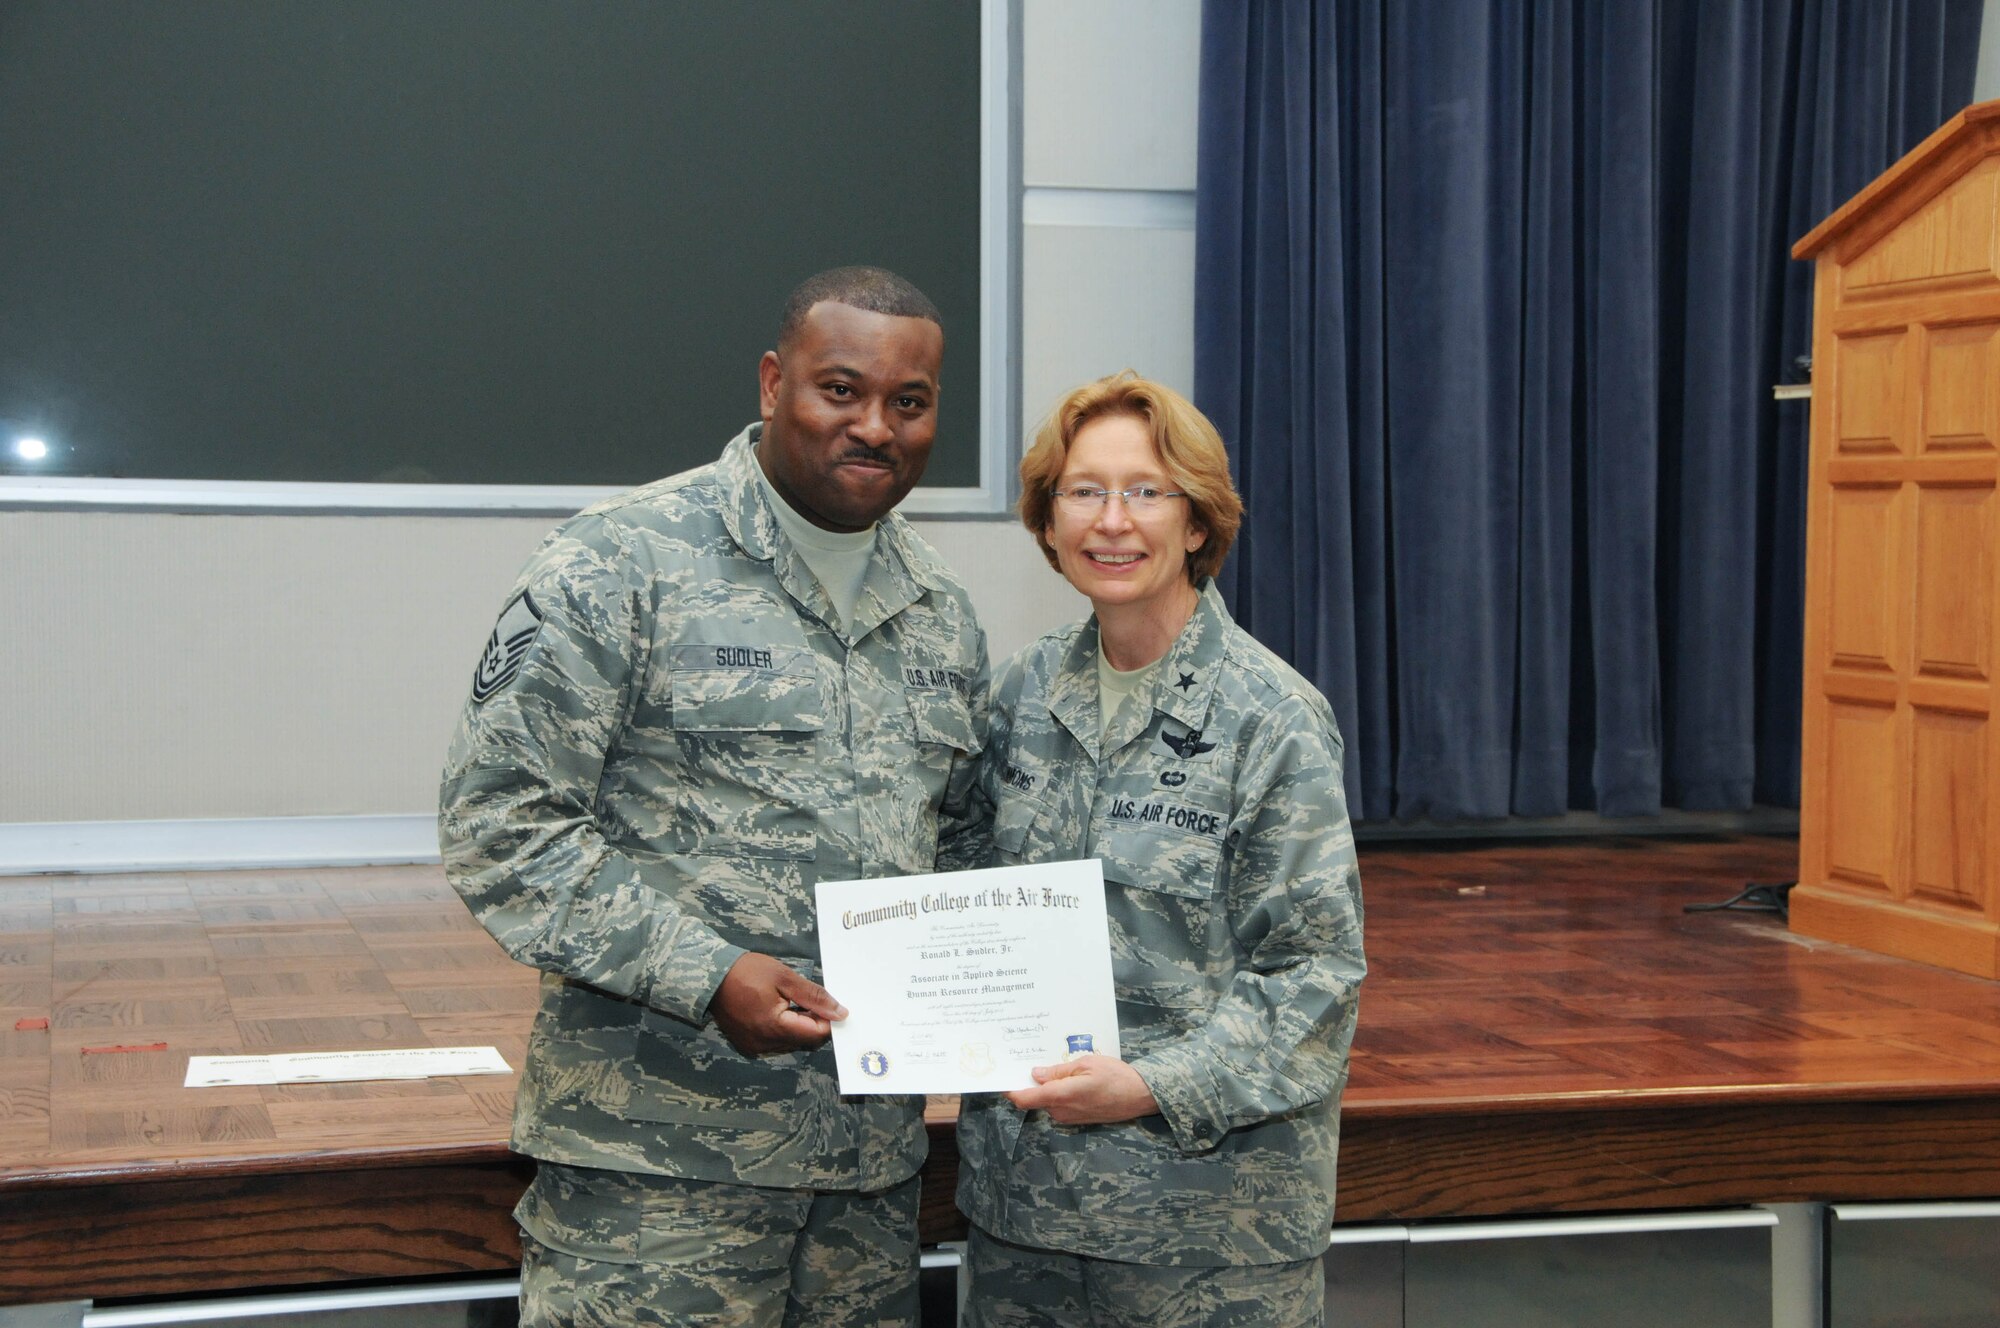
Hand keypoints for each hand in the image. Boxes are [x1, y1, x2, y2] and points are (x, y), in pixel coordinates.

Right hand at [710, 952, 846, 1055]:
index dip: (827, 1019)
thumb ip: (814, 996)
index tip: (828, 1003)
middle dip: (813, 1021)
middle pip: (803, 1040)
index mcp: (774, 1027)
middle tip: (807, 998)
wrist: (710, 976)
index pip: (815, 1034)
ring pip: (790, 1042)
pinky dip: (782, 1028)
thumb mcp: (784, 978)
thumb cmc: (747, 972)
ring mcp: (754, 1046)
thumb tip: (840, 1012)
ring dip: (797, 1025)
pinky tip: (777, 1009)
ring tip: (790, 1001)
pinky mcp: (747, 1044)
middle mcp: (764, 1043)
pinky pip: (775, 1041)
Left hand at [1006, 1054, 1157, 1124]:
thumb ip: (1058, 1071)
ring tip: (1059, 1066)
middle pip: (1035, 1099)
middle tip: (1034, 1060)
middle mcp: (1061, 1111)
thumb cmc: (1116, 1076)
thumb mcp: (1086, 1064)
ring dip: (1048, 1087)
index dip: (1010, 1090)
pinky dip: (1059, 1093)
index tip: (1003, 1078)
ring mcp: (1070, 1118)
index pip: (1024, 1099)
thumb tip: (1036, 1075)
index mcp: (1061, 1096)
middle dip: (1032, 1083)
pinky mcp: (1078, 1119)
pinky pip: (1060, 1106)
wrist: (1142, 1096)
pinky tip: (1070, 1079)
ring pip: (1048, 1102)